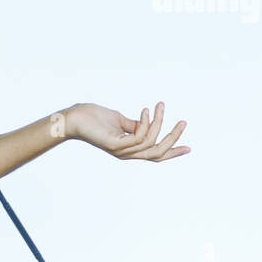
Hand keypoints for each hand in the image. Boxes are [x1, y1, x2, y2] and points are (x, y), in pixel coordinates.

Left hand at [66, 101, 189, 160]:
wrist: (72, 118)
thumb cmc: (93, 118)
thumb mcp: (119, 121)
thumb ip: (134, 125)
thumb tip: (148, 123)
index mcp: (129, 149)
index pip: (155, 155)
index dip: (172, 152)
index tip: (189, 147)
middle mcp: (126, 153)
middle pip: (157, 152)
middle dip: (173, 138)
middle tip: (183, 122)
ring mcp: (119, 150)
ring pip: (149, 142)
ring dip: (158, 122)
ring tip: (159, 106)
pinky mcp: (114, 144)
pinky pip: (138, 137)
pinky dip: (145, 123)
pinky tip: (146, 110)